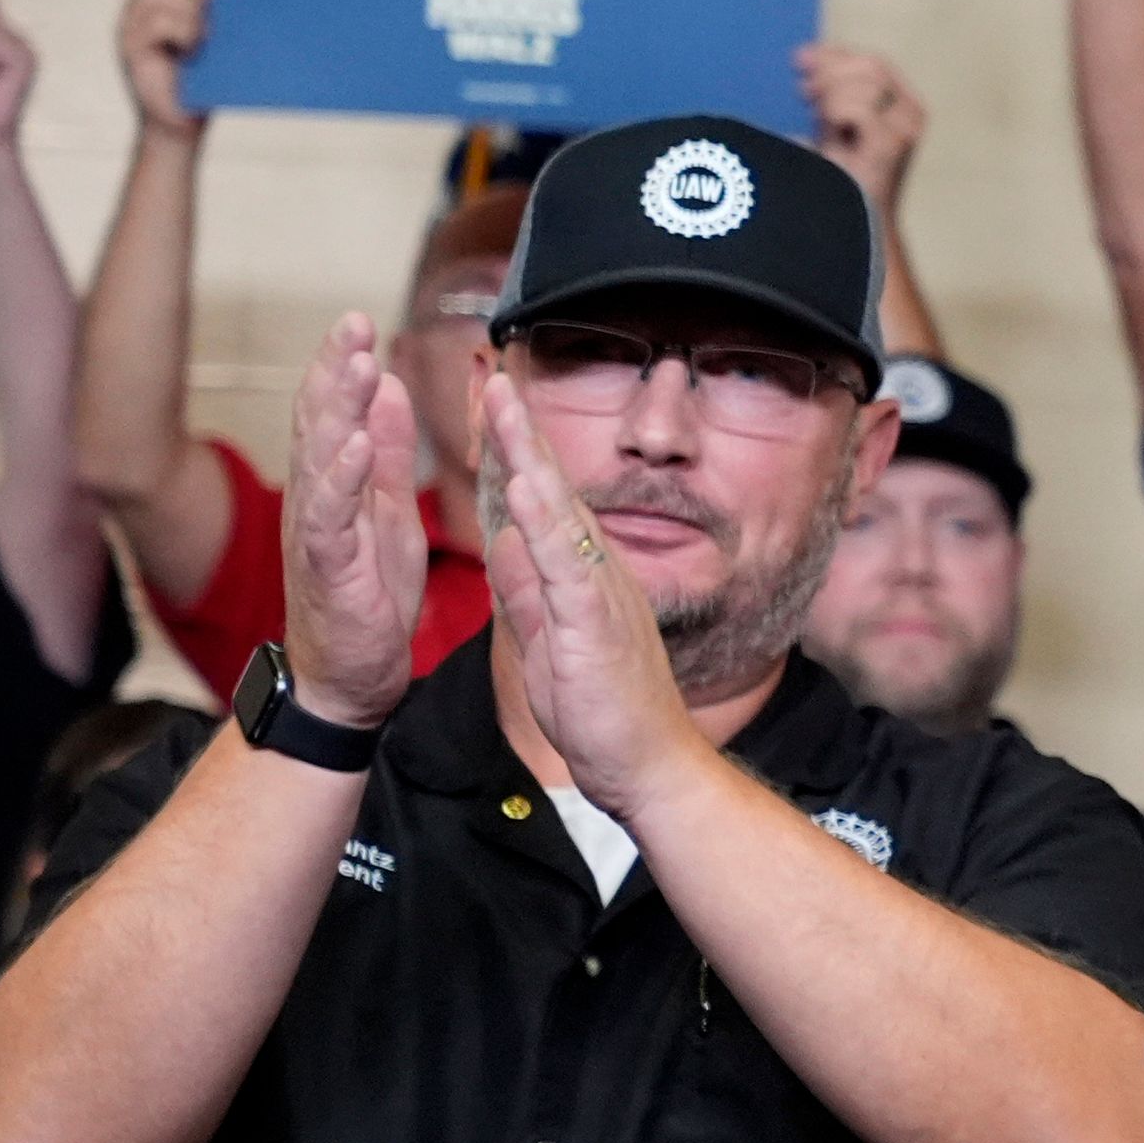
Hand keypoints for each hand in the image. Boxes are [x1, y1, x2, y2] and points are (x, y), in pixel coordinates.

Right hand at [117, 0, 223, 134]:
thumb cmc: (203, 83)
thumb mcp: (217, 40)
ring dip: (192, 5)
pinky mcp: (132, 50)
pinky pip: (157, 22)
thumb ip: (220, 10)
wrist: (181, 130)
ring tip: (210, 33)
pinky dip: (184, 28)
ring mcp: (130, 27)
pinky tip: (197, 46)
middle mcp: (138, 8)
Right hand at [279, 316, 428, 729]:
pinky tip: (357, 447)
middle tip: (352, 321)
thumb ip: (386, 450)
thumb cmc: (368, 591)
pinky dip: (343, 479)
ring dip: (340, 410)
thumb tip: (387, 385)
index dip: (342, 365)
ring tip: (357, 366)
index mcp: (336, 483)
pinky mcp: (328, 568)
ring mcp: (318, 531)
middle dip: (335, 370)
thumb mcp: (387, 509)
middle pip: (321, 422)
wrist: (351, 674)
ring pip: (322, 459)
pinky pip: (331, 517)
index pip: (334, 412)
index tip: (359, 319)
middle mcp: (318, 498)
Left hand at [477, 375, 705, 818]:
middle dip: (523, 430)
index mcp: (581, 579)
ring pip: (561, 511)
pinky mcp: (596, 623)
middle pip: (555, 489)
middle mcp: (597, 574)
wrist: (651, 768)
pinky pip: (566, 562)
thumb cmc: (606, 718)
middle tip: (497, 374)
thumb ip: (529, 594)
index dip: (517, 453)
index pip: (544, 504)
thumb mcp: (549, 645)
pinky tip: (525, 484)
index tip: (493, 408)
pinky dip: (544, 520)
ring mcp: (600, 594)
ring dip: (531, 454)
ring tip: (505, 404)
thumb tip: (505, 545)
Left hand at [799, 44, 925, 206]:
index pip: (872, 63)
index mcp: (902, 105)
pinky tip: (833, 135)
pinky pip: (859, 107)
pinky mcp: (894, 144)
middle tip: (804, 95)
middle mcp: (912, 114)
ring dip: (833, 97)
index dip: (833, 56)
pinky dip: (837, 114)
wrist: (850, 224)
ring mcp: (907, 129)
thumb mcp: (832, 123)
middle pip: (871, 65)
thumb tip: (803, 55)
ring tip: (822, 124)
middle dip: (831, 74)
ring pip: (867, 81)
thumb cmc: (838, 177)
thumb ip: (827, 88)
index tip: (799, 62)